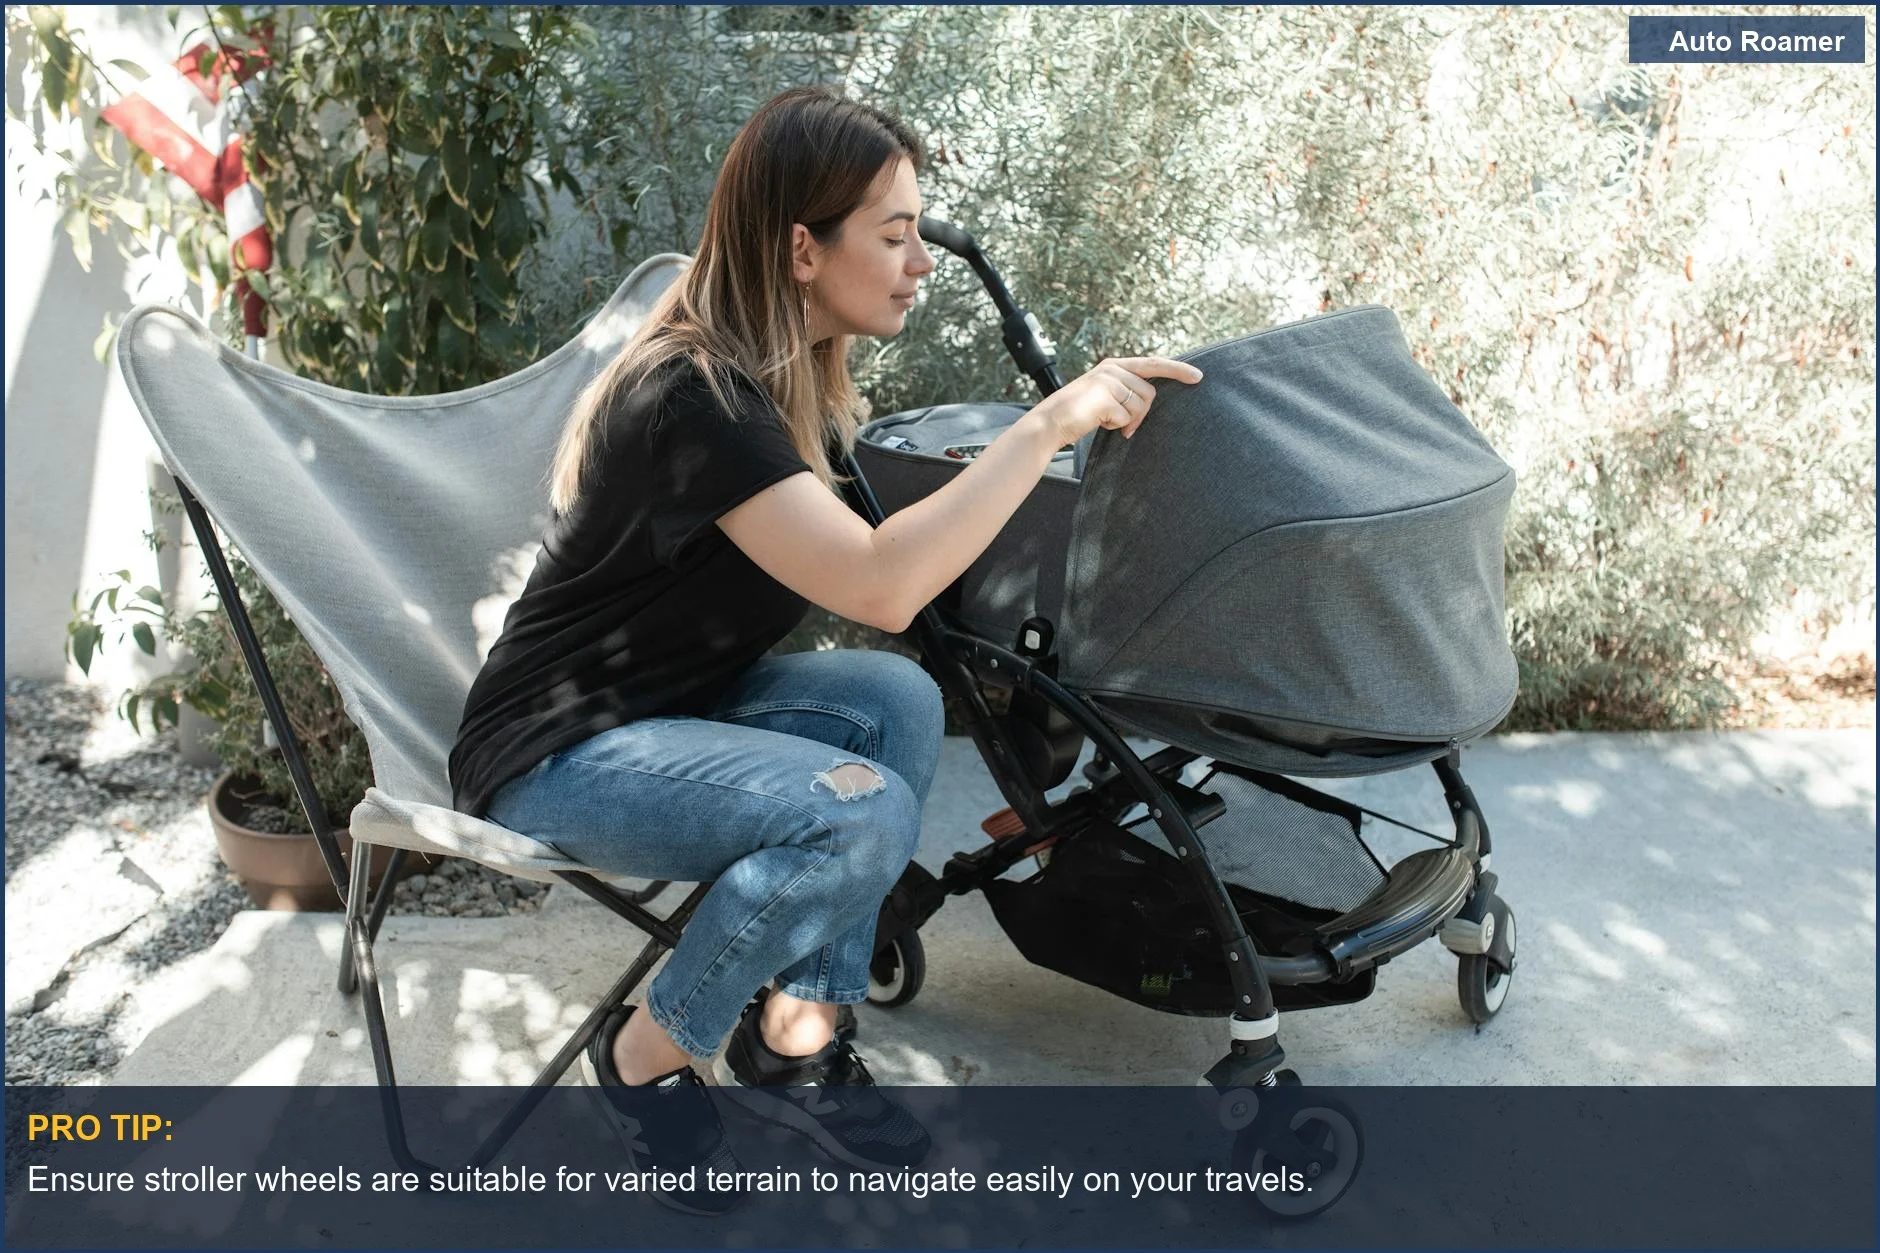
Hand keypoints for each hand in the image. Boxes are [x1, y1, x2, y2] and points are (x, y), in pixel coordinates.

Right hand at [1029, 356, 1203, 447]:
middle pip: (1149, 393)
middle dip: (1139, 413)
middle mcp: (1113, 369)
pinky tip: (1098, 422)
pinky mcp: (1106, 397)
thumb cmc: (1078, 413)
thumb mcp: (1105, 396)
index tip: (1198, 377)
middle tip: (1121, 423)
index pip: (1153, 364)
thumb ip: (1126, 392)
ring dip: (1126, 420)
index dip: (1177, 370)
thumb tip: (1149, 401)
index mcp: (1114, 365)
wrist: (1050, 423)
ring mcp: (1109, 381)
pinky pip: (1126, 418)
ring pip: (1140, 406)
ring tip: (1103, 419)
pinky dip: (1116, 426)